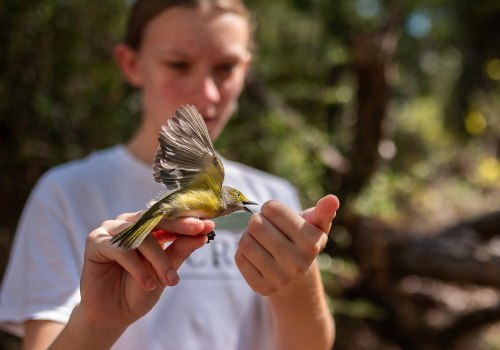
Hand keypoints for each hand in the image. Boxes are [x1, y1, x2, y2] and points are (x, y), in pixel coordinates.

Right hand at [79, 212, 213, 330]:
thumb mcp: (165, 271)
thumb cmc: (139, 289)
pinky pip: (120, 249)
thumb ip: (180, 250)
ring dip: (158, 258)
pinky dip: (137, 267)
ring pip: (141, 236)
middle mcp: (129, 223)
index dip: (188, 220)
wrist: (113, 314)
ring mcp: (111, 230)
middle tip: (198, 232)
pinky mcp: (95, 241)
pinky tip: (148, 283)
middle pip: (156, 219)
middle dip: (179, 227)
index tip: (208, 225)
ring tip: (170, 281)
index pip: (169, 217)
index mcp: (147, 226)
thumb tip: (204, 234)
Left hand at [235, 195, 338, 295]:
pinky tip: (255, 254)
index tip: (276, 215)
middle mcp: (297, 263)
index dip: (270, 208)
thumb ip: (323, 211)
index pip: (272, 209)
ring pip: (245, 242)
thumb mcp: (316, 225)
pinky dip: (243, 252)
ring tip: (260, 240)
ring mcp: (279, 279)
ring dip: (248, 236)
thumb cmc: (303, 241)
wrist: (297, 277)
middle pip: (256, 225)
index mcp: (311, 243)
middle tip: (265, 227)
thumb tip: (333, 199)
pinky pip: (239, 258)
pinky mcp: (262, 288)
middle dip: (257, 221)